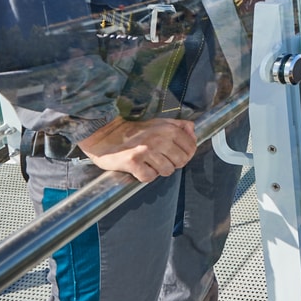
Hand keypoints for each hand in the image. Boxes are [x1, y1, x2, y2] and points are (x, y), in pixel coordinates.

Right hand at [78, 118, 197, 181]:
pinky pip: (149, 178)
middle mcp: (159, 139)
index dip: (186, 155)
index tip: (176, 155)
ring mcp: (146, 151)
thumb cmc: (135, 132)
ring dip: (158, 170)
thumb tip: (194, 132)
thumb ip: (180, 126)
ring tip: (148, 162)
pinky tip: (139, 168)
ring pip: (167, 171)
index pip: (191, 148)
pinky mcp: (133, 162)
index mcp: (169, 129)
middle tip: (160, 159)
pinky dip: (145, 176)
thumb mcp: (160, 123)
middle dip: (173, 163)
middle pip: (181, 162)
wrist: (106, 135)